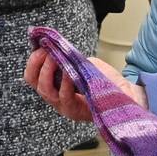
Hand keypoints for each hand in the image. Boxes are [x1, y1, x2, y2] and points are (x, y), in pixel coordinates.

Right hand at [24, 48, 146, 120]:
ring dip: (49, 71)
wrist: (124, 94)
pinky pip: (64, 97)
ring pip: (46, 90)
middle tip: (48, 51)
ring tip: (55, 58)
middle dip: (39, 64)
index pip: (32, 77)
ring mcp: (63, 106)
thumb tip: (55, 44)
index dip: (33, 61)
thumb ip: (68, 58)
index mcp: (54, 87)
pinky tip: (69, 72)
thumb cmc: (102, 79)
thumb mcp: (81, 64)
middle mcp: (55, 98)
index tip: (41, 46)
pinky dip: (65, 82)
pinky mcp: (75, 111)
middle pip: (36, 83)